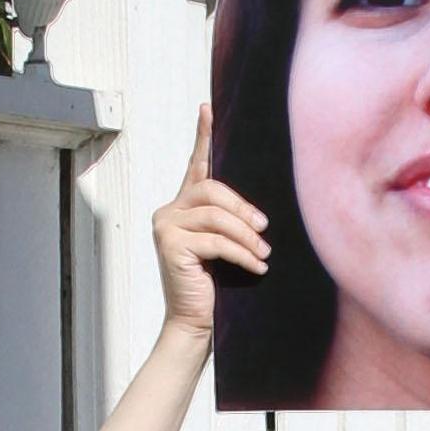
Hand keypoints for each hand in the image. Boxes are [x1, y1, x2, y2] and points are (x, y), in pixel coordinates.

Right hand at [152, 108, 269, 341]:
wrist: (195, 323)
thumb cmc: (216, 287)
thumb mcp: (226, 247)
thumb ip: (231, 222)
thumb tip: (259, 215)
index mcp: (183, 207)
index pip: (196, 165)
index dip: (203, 136)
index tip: (206, 107)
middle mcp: (169, 211)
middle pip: (211, 188)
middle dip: (243, 208)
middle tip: (264, 231)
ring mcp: (165, 226)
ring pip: (215, 214)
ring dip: (245, 235)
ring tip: (263, 254)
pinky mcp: (169, 244)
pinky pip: (214, 240)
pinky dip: (241, 254)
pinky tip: (257, 267)